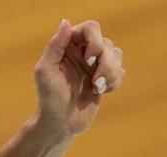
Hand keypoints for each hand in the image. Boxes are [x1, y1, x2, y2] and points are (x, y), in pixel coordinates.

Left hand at [34, 19, 125, 136]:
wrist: (60, 125)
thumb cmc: (48, 99)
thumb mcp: (45, 72)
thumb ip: (54, 46)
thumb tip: (65, 22)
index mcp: (68, 47)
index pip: (91, 28)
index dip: (95, 40)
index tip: (87, 60)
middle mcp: (83, 53)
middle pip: (106, 42)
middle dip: (105, 62)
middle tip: (94, 81)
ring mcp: (94, 66)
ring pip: (116, 55)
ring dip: (110, 73)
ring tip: (97, 89)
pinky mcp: (104, 80)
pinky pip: (121, 71)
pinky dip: (114, 82)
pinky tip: (102, 93)